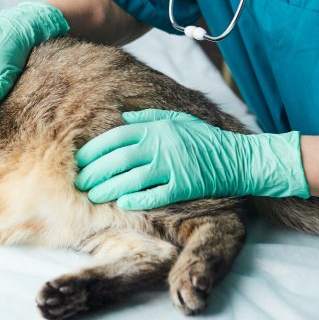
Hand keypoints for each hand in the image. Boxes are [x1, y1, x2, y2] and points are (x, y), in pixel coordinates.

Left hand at [75, 109, 309, 209]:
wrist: (238, 158)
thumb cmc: (204, 139)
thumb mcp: (178, 120)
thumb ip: (148, 118)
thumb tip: (122, 116)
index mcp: (158, 128)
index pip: (117, 137)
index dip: (95, 149)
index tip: (81, 160)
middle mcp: (163, 145)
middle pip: (120, 159)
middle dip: (96, 171)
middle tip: (81, 183)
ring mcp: (174, 166)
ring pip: (133, 178)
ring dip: (110, 188)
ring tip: (94, 195)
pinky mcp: (186, 185)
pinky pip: (156, 194)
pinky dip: (138, 199)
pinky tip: (123, 203)